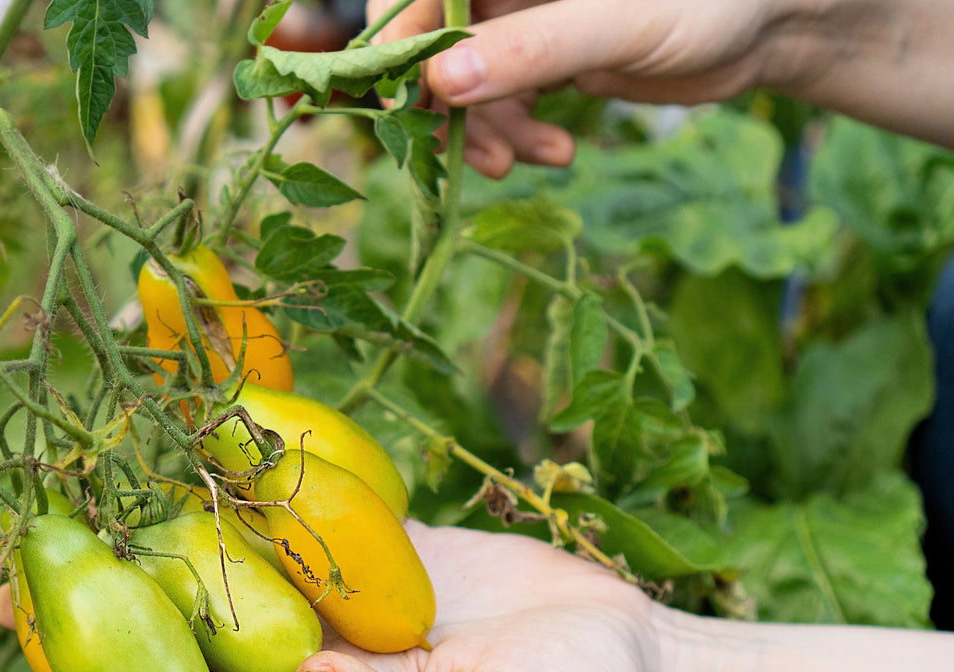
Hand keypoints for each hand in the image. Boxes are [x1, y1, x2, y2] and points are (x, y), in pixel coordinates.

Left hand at [0, 520, 667, 671]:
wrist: (622, 645)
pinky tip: (194, 427)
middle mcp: (311, 650)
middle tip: (25, 558)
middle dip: (114, 600)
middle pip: (193, 626)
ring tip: (83, 477)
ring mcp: (336, 591)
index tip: (41, 669)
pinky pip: (295, 503)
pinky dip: (249, 471)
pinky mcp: (368, 540)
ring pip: (233, 556)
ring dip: (162, 525)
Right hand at [370, 0, 813, 177]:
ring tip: (534, 158)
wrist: (771, 23)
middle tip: (478, 156)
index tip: (399, 105)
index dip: (396, 45)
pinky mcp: (539, 55)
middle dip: (447, 106)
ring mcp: (518, 18)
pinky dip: (517, 135)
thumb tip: (438, 84)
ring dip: (487, 131)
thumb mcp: (618, 23)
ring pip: (461, 83)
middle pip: (430, 44)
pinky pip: (498, 102)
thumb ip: (530, 49)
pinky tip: (556, 152)